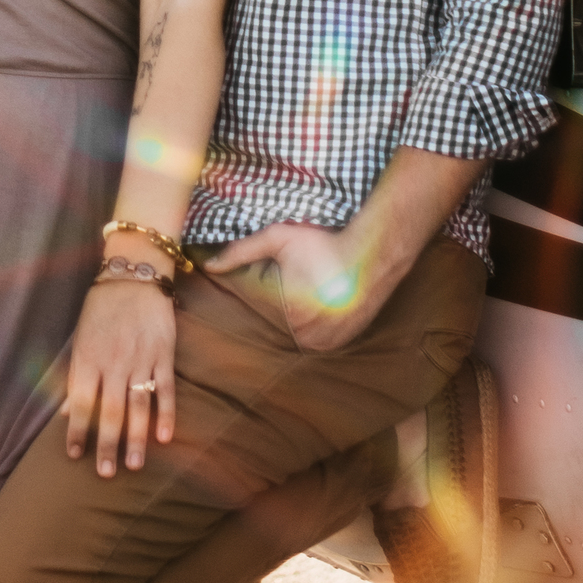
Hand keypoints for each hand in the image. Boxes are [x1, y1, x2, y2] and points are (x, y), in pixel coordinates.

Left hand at [63, 280, 176, 476]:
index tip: (75, 456)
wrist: (134, 275)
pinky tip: (164, 437)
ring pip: (138, 406)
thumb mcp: (81, 337)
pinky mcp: (164, 354)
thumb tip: (66, 411)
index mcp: (89, 358)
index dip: (77, 431)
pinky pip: (166, 389)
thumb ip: (75, 376)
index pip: (81, 402)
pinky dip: (166, 414)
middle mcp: (114, 363)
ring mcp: (141, 359)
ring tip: (135, 466)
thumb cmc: (102, 307)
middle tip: (105, 474)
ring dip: (136, 438)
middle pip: (109, 411)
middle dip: (107, 444)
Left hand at [218, 219, 376, 353]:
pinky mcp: (338, 344)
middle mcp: (304, 334)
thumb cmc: (325, 243)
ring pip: (292, 330)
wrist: (373, 255)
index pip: (256, 303)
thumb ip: (241, 252)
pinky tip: (317, 303)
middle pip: (273, 318)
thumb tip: (209, 266)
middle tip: (296, 278)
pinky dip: (310, 324)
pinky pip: (313, 337)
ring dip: (292, 314)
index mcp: (286, 311)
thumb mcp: (279, 239)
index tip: (276, 272)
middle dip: (276, 299)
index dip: (260, 283)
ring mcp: (323, 343)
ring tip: (308, 288)